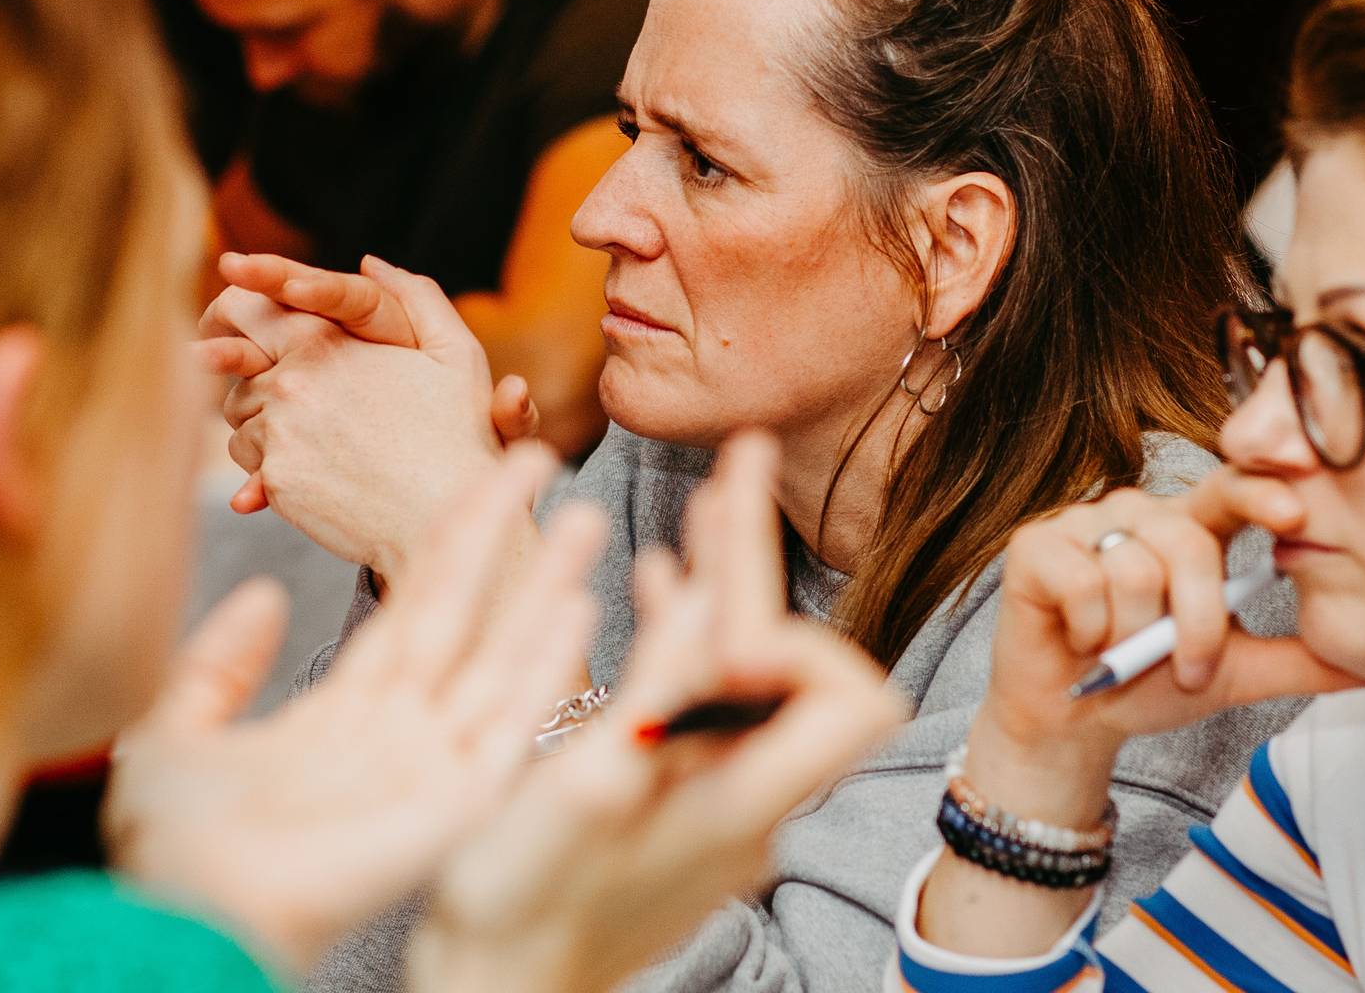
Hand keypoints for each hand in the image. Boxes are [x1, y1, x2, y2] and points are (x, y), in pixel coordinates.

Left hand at [104, 446, 603, 975]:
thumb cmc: (176, 855)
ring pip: (503, 659)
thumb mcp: (172, 734)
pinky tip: (578, 612)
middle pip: (470, 618)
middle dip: (511, 542)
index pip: (412, 608)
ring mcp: (434, 768)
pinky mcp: (455, 805)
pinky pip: (511, 725)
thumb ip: (217, 665)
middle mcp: (401, 736)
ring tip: (586, 523)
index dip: (448, 541)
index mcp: (343, 716)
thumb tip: (261, 592)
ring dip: (547, 591)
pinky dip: (546, 668)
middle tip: (544, 463)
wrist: (190, 917)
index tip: (481, 477)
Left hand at [199, 254, 507, 575]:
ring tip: (306, 434)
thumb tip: (370, 262)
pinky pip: (248, 465)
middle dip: (238, 367)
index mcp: (327, 340)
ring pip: (239, 416)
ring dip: (260, 421)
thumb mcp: (453, 354)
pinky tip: (307, 470)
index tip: (213, 320)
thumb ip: (415, 296)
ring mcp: (281, 432)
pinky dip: (267, 466)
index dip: (223, 309)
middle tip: (239, 377)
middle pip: (232, 362)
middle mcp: (294, 380)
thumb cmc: (456, 435)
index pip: (244, 306)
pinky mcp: (277, 478)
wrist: (448, 515)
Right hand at [411, 434, 905, 992]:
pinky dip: (683, 641)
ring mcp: (716, 803)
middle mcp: (749, 800)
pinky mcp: (676, 805)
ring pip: (744, 676)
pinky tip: (652, 588)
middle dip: (760, 559)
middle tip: (739, 457)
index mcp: (740, 797)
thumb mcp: (585, 787)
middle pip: (789, 663)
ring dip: (723, 586)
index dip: (796, 636)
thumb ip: (659, 690)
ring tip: (701, 497)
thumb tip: (720, 598)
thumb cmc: (520, 906)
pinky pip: (702, 706)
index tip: (727, 602)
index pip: (843, 694)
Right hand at [967, 470, 1361, 820]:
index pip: (1232, 489)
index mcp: (1191, 530)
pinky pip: (1083, 583)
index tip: (1294, 512)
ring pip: (1136, 571)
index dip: (1260, 491)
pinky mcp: (1035, 547)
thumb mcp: (1236, 673)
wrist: (1072, 723)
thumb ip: (1301, 659)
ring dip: (1134, 637)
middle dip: (1195, 625)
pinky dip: (1090, 630)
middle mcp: (1140, 515)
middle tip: (1185, 671)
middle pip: (1189, 545)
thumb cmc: (1149, 685)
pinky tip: (1080, 639)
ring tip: (1120, 653)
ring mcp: (1084, 524)